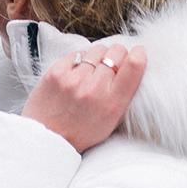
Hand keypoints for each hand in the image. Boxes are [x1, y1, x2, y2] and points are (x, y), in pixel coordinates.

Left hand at [21, 41, 146, 153]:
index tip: (138, 53)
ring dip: (98, 57)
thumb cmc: (81, 131)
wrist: (48, 138)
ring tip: (92, 73)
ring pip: (97, 49)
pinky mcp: (57, 72)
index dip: (139, 54)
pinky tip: (77, 74)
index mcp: (112, 104)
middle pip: (116, 51)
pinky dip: (80, 60)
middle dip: (117, 56)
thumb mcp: (112, 121)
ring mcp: (74, 79)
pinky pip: (77, 53)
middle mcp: (94, 89)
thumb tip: (135, 65)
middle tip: (111, 67)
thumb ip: (125, 96)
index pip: (133, 66)